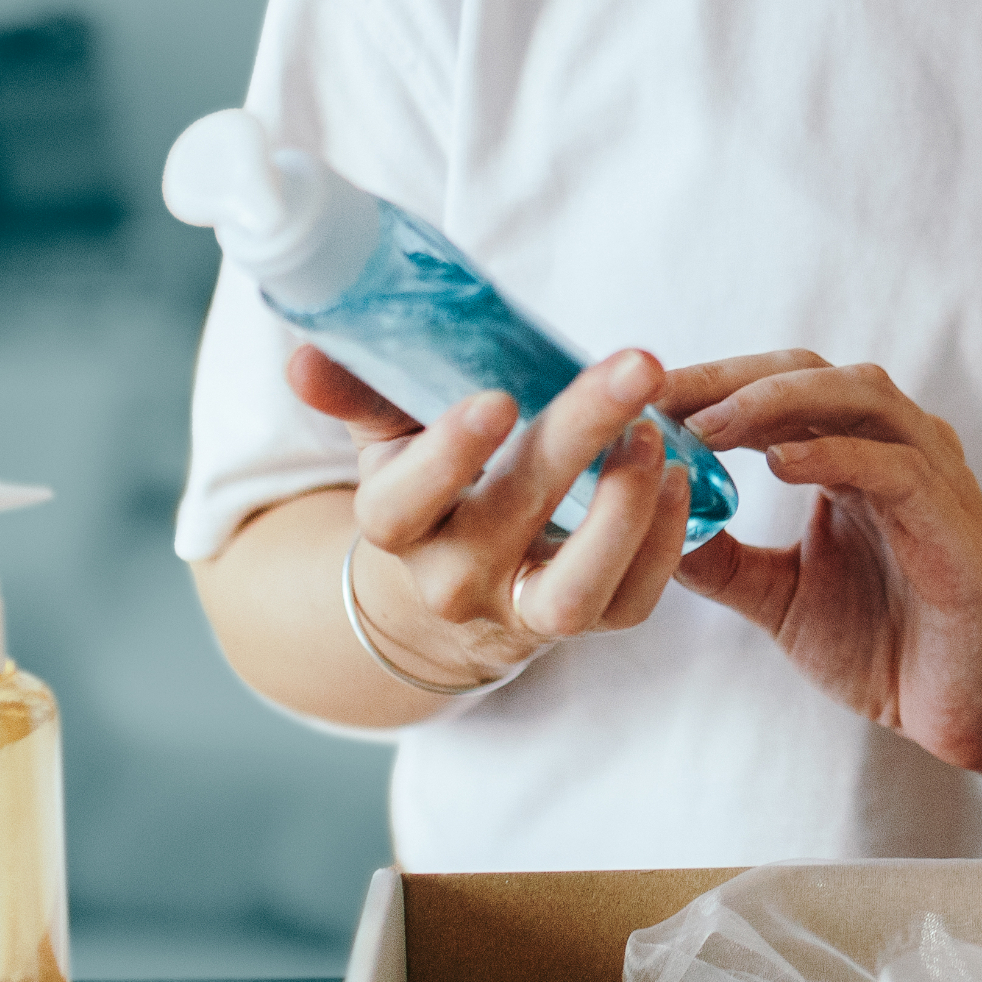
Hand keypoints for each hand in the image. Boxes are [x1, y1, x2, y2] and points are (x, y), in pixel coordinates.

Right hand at [288, 344, 692, 689]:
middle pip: (507, 518)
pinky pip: (628, 603)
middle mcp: (451, 580)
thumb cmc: (428, 486)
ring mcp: (518, 612)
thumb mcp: (387, 439)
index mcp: (397, 525)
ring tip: (658, 431)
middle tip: (634, 368)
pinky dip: (661, 544)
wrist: (449, 593)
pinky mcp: (582, 627)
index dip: (447, 455)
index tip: (498, 399)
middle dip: (576, 438)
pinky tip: (678, 478)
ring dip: (623, 509)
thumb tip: (302, 354)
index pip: (404, 502)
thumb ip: (357, 393)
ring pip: (572, 588)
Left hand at [665, 353, 981, 777]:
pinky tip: (781, 464)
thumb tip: (647, 528)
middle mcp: (900, 450)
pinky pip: (898, 469)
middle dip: (734, 378)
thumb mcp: (782, 597)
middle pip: (817, 372)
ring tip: (712, 422)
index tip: (643, 397)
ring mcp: (935, 480)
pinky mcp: (956, 528)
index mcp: (859, 457)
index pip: (783, 386)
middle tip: (663, 395)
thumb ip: (725, 560)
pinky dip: (839, 455)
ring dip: (780, 401)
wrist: (968, 712)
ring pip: (862, 399)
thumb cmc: (884, 646)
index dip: (713, 383)